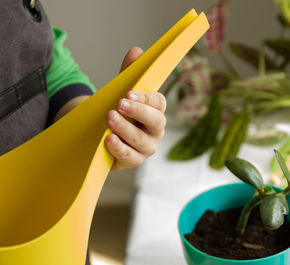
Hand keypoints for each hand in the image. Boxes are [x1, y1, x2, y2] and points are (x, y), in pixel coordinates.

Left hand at [105, 47, 166, 169]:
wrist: (101, 133)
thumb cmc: (117, 111)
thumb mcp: (120, 91)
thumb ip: (128, 73)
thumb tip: (136, 51)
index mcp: (155, 110)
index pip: (159, 103)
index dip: (146, 98)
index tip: (129, 92)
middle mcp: (155, 130)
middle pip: (156, 122)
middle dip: (138, 112)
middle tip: (120, 104)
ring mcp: (146, 147)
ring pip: (142, 140)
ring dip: (126, 129)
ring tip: (110, 118)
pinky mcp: (133, 160)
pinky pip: (130, 156)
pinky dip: (120, 148)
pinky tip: (109, 140)